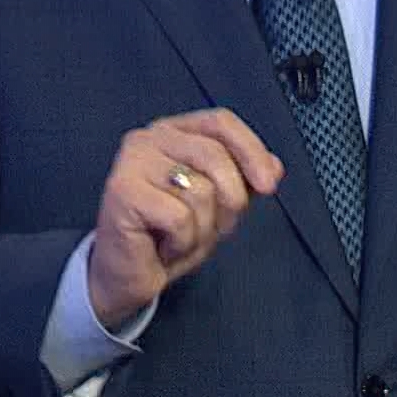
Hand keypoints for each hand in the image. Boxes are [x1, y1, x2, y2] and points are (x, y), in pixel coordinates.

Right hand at [87, 108, 283, 328]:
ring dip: (202, 228)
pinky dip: (181, 242)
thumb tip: (273, 166)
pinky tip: (163, 245)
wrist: (126, 275)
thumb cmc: (166, 237)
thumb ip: (242, 181)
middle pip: (215, 156)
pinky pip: (180, 217)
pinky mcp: (123, 191)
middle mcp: (148, 139)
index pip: (220, 122)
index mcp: (172, 132)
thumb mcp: (216, 207)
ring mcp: (132, 162)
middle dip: (229, 202)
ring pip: (201, 190)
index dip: (250, 149)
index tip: (267, 185)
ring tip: (179, 237)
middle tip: (214, 227)